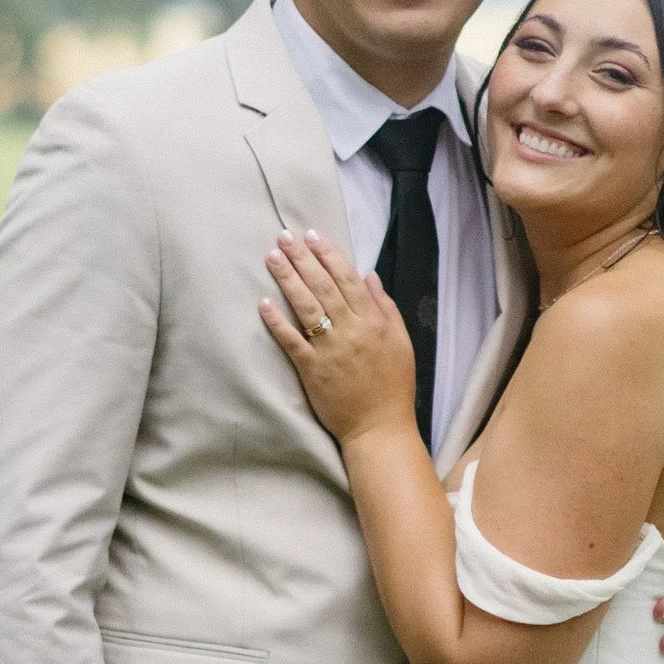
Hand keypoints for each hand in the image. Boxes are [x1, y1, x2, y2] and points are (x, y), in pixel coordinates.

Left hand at [260, 227, 420, 445]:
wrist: (379, 427)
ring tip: (272, 257)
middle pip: (323, 286)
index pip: (347, 279)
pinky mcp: (312, 370)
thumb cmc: (393, 385)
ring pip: (306, 307)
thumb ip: (385, 307)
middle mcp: (351, 330)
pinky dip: (277, 321)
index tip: (312, 235)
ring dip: (288, 279)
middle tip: (284, 237)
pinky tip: (263, 303)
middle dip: (302, 258)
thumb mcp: (400, 341)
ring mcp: (330, 350)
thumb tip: (369, 276)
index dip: (328, 254)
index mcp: (373, 321)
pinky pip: (291, 341)